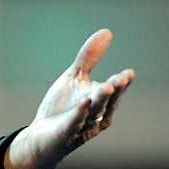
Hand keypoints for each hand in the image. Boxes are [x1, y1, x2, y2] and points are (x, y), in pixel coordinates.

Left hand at [4, 27, 135, 168]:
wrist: (40, 136)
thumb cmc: (61, 107)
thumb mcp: (74, 79)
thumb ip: (89, 59)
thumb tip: (107, 32)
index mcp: (100, 100)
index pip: (114, 90)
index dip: (121, 83)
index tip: (129, 74)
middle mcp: (95, 114)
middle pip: (107, 101)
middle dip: (115, 91)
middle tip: (122, 79)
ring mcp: (82, 126)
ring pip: (94, 113)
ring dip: (101, 101)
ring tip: (107, 87)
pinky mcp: (66, 135)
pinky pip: (74, 124)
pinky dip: (79, 115)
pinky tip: (84, 103)